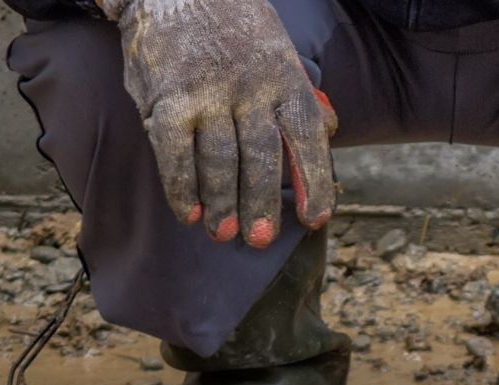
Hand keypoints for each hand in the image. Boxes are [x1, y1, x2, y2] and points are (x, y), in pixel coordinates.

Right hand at [101, 0, 337, 247]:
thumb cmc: (233, 29)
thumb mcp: (278, 52)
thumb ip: (300, 94)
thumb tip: (330, 129)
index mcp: (284, 78)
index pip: (306, 136)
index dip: (315, 181)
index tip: (316, 218)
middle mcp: (249, 87)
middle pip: (261, 157)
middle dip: (261, 204)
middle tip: (260, 240)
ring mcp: (207, 94)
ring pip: (219, 161)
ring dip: (221, 203)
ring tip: (223, 232)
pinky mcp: (167, 99)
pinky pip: (175, 154)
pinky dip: (181, 188)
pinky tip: (187, 212)